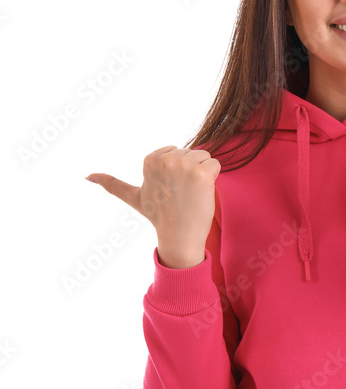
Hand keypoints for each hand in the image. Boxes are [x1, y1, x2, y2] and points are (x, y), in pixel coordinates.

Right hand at [86, 146, 220, 266]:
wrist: (179, 236)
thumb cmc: (159, 216)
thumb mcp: (134, 197)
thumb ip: (112, 184)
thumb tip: (87, 176)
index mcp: (151, 159)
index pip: (178, 151)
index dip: (178, 171)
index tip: (169, 188)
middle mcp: (166, 159)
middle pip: (192, 153)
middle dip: (191, 172)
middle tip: (181, 194)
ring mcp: (184, 166)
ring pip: (205, 157)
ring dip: (203, 175)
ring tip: (190, 194)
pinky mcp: (202, 174)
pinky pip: (215, 165)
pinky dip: (213, 179)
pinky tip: (201, 194)